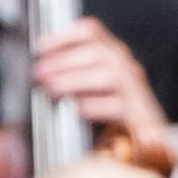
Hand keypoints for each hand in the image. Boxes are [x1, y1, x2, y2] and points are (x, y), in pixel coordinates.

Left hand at [32, 17, 167, 146]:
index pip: (91, 31)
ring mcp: (135, 90)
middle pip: (99, 51)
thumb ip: (66, 75)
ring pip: (110, 74)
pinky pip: (120, 106)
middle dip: (64, 60)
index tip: (39, 47)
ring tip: (53, 89)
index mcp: (111, 56)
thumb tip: (37, 71)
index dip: (64, 36)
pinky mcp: (141, 115)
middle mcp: (125, 68)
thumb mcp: (85, 89)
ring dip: (76, 80)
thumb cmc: (106, 115)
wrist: (137, 146)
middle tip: (39, 73)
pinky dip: (97, 105)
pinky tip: (79, 109)